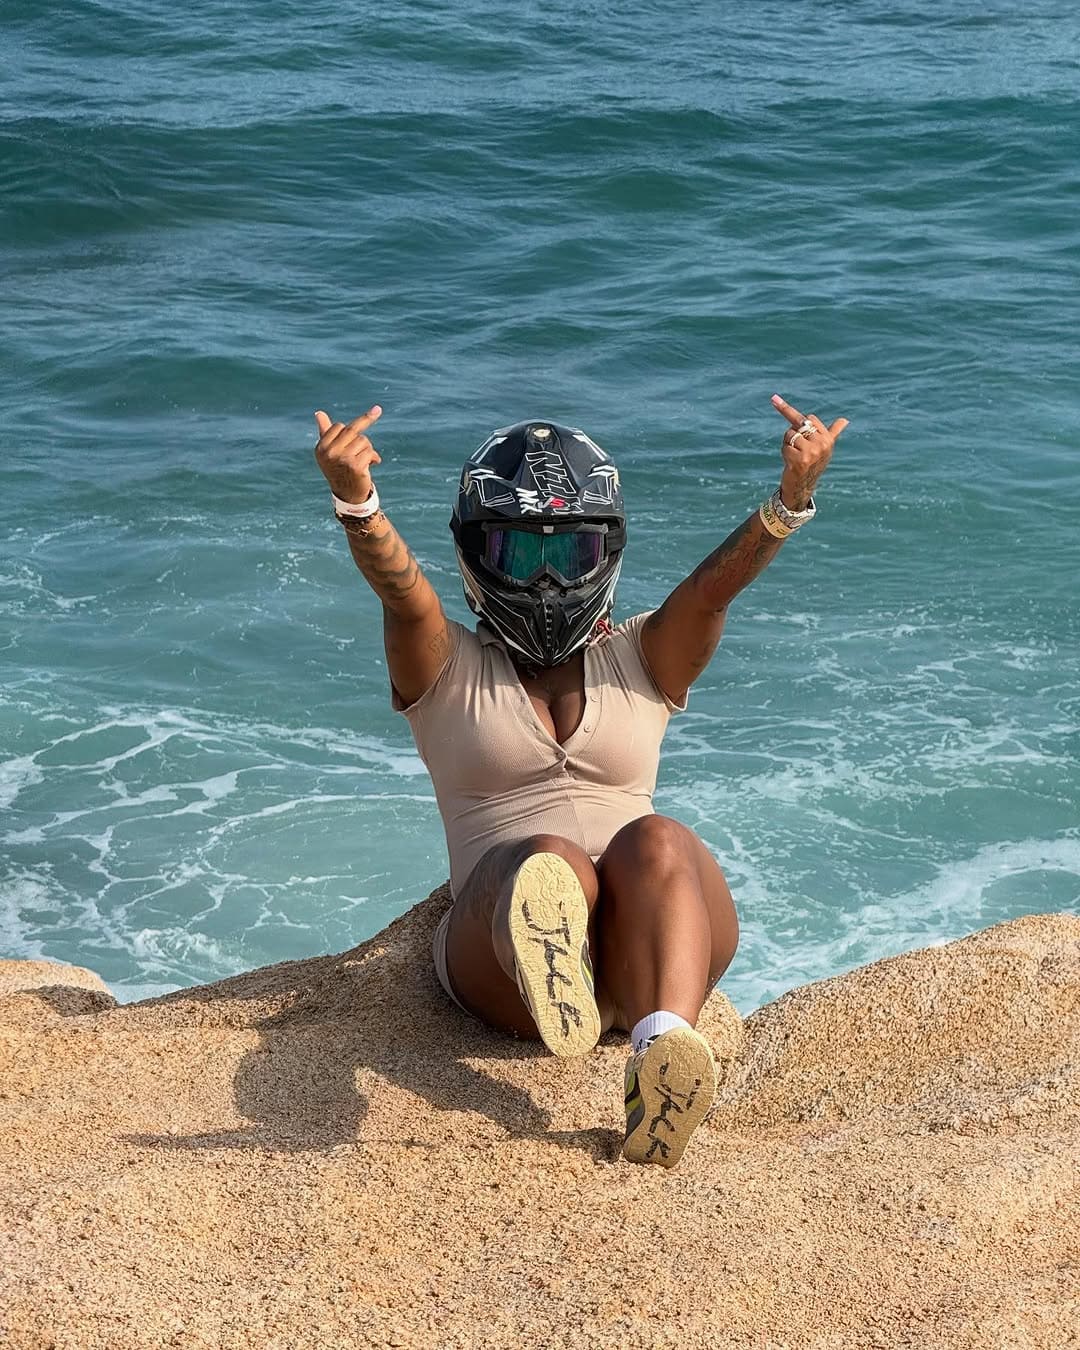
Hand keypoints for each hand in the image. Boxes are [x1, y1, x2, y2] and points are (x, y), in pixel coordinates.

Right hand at [313, 405, 382, 503]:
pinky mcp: (355, 466)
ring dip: (368, 450)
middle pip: (352, 431)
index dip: (350, 432)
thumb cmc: (340, 470)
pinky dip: (373, 458)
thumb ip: (325, 432)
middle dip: (361, 440)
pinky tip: (371, 465)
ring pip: (363, 441)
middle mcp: (329, 453)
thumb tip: (318, 413)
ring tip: (365, 461)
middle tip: (366, 445)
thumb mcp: (330, 452)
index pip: (339, 426)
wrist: (349, 495)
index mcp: (321, 448)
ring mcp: (342, 459)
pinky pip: (370, 452)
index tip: (362, 422)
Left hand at [771, 394, 847, 511]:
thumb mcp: (825, 448)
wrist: (802, 486)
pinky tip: (791, 462)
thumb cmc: (812, 464)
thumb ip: (834, 432)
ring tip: (796, 455)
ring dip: (788, 443)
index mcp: (828, 439)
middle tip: (798, 448)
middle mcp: (823, 445)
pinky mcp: (800, 460)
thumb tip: (845, 420)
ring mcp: (812, 452)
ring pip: (790, 434)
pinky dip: (785, 452)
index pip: (811, 418)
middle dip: (794, 433)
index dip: (798, 418)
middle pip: (799, 424)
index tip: (777, 404)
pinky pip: (786, 446)